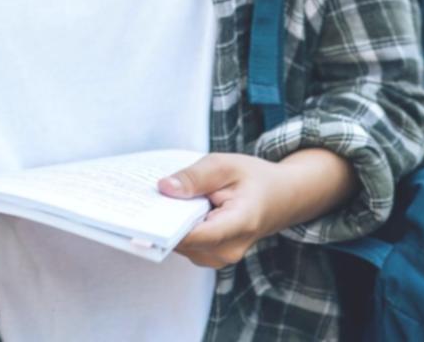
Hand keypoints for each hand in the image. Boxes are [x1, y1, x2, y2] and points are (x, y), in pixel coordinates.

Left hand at [157, 153, 290, 268]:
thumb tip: (163, 188)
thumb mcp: (226, 165)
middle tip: (144, 197)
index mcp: (241, 223)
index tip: (144, 216)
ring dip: (170, 224)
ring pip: (181, 244)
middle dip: (164, 220)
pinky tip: (175, 208)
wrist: (280, 199)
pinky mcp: (210, 257)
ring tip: (162, 198)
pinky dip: (177, 227)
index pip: (198, 234)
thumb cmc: (254, 179)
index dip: (169, 228)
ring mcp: (219, 258)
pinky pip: (185, 244)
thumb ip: (195, 176)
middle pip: (184, 241)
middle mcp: (229, 250)